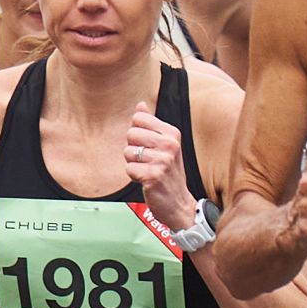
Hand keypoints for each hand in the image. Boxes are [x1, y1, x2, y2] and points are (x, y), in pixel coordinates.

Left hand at [126, 108, 195, 229]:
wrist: (178, 202)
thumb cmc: (168, 172)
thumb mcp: (165, 145)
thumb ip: (151, 124)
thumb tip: (140, 105)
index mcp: (172, 133)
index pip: (139, 118)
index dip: (137, 133)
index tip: (148, 146)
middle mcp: (170, 144)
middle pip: (131, 134)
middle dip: (133, 149)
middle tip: (147, 161)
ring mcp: (162, 160)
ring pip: (128, 152)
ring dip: (133, 164)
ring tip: (148, 170)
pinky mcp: (153, 175)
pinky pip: (129, 169)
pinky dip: (133, 176)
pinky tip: (146, 180)